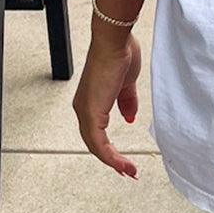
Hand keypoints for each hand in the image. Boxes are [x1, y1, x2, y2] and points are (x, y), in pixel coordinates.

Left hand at [72, 29, 141, 178]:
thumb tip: (130, 118)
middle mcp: (84, 108)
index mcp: (91, 101)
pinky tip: (122, 163)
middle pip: (95, 143)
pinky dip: (110, 156)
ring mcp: (86, 111)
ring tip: (129, 171)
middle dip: (112, 160)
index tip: (124, 160)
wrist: (115, 41)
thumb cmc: (120, 54)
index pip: (97, 132)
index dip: (110, 148)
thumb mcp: (127, 84)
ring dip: (113, 161)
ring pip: (96, 146)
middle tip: (128, 171)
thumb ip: (127, 102)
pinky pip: (98, 142)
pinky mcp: (91, 112)